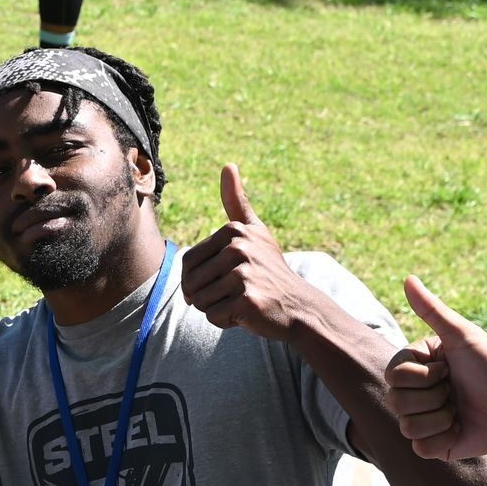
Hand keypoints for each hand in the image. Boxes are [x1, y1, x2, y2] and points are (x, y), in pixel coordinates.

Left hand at [181, 165, 314, 338]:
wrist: (299, 305)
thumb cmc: (269, 269)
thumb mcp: (255, 231)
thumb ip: (236, 201)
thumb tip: (228, 164)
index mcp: (234, 231)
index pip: (187, 263)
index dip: (198, 279)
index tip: (226, 278)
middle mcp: (238, 249)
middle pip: (190, 283)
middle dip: (205, 296)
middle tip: (234, 293)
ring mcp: (244, 274)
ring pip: (200, 301)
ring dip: (215, 309)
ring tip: (241, 301)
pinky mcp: (247, 300)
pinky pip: (214, 316)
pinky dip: (226, 321)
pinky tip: (247, 314)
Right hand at [386, 275, 486, 459]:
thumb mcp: (463, 336)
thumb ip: (432, 310)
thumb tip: (407, 278)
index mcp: (417, 367)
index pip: (393, 376)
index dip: (422, 376)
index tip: (448, 369)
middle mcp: (416, 393)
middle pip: (397, 402)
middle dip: (434, 397)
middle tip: (456, 391)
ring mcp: (424, 420)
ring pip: (408, 427)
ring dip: (441, 418)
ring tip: (460, 411)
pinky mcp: (436, 445)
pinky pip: (421, 448)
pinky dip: (444, 439)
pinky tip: (461, 429)